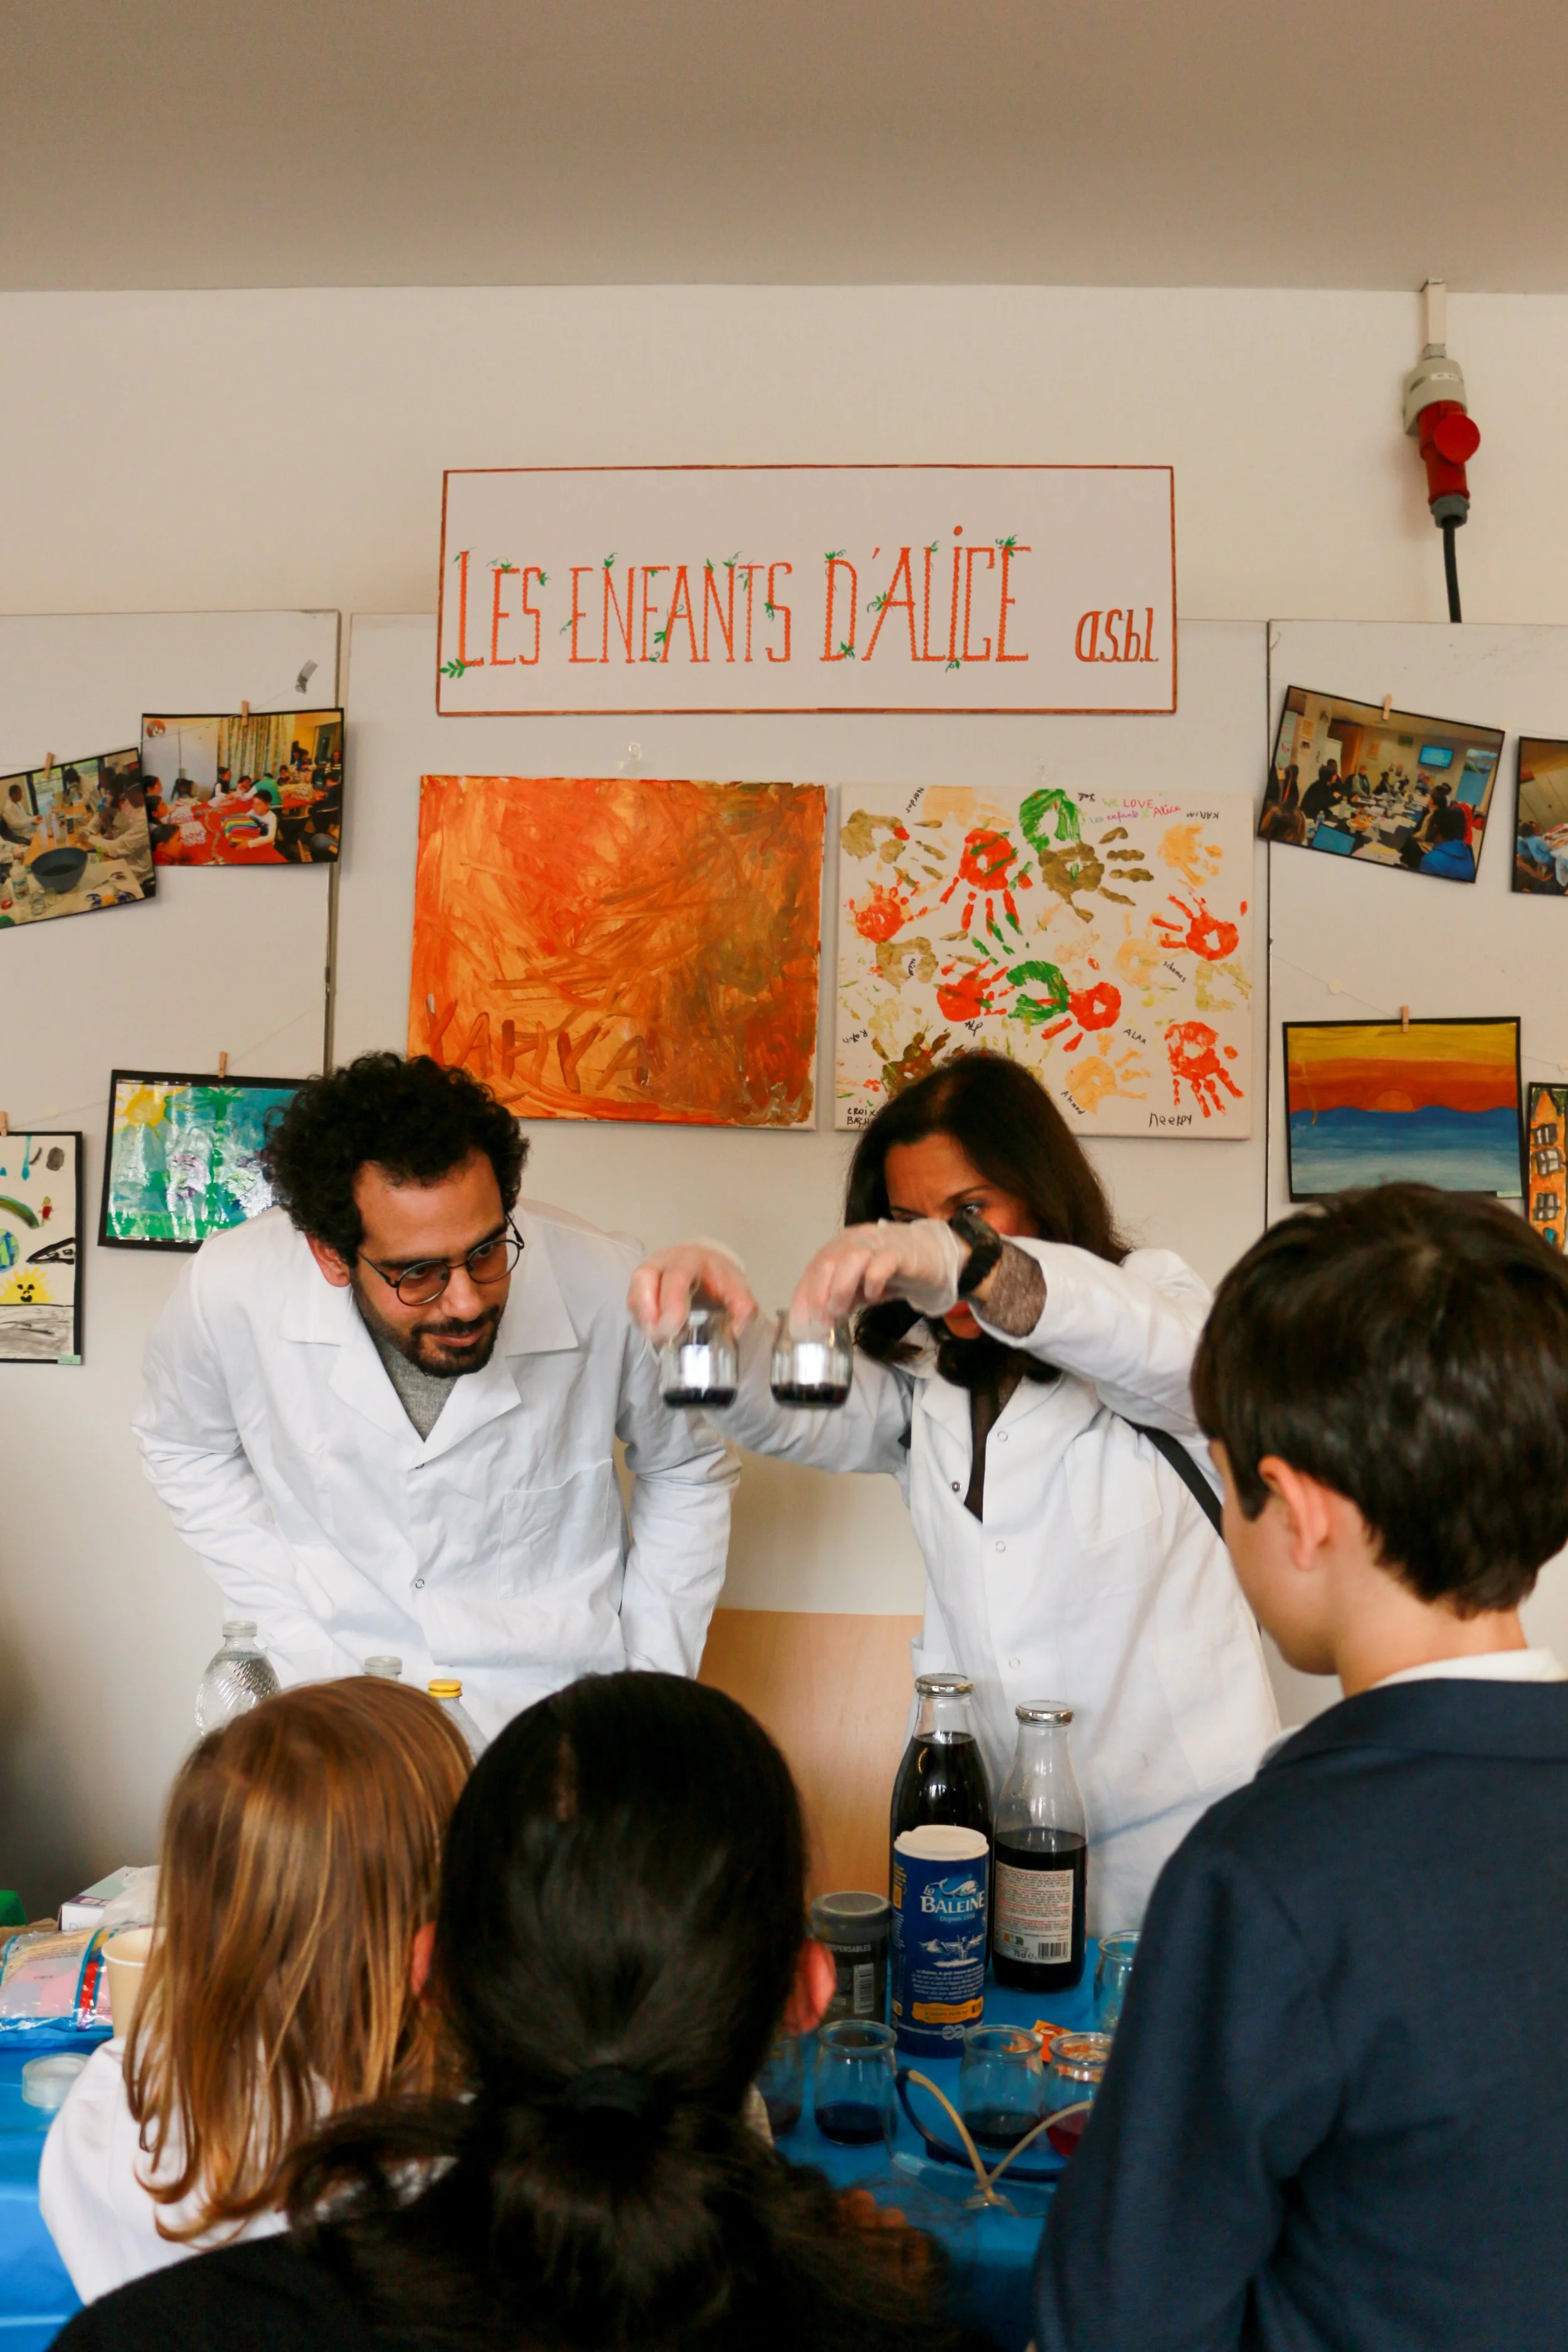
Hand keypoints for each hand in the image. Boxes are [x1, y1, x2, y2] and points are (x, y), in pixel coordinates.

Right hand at [627, 1241, 758, 1342]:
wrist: (706, 1269)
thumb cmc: (718, 1280)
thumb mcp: (737, 1289)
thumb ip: (742, 1307)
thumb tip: (736, 1329)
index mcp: (689, 1260)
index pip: (675, 1276)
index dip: (671, 1303)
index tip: (673, 1329)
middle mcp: (662, 1262)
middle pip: (643, 1278)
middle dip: (648, 1310)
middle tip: (660, 1336)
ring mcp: (647, 1275)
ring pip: (634, 1293)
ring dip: (643, 1319)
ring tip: (659, 1339)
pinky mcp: (638, 1290)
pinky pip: (632, 1305)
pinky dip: (641, 1322)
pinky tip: (656, 1334)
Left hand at [788, 1218, 965, 1328]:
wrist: (931, 1258)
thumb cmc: (889, 1274)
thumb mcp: (858, 1290)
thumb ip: (838, 1300)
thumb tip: (817, 1324)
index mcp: (837, 1249)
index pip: (812, 1271)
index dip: (803, 1299)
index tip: (802, 1326)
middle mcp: (852, 1241)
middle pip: (826, 1263)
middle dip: (818, 1296)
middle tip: (822, 1322)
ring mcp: (876, 1244)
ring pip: (850, 1259)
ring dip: (841, 1288)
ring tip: (842, 1311)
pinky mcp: (900, 1252)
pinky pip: (881, 1262)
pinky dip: (872, 1280)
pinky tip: (873, 1295)